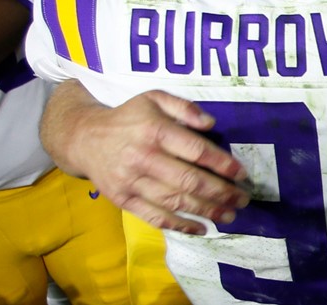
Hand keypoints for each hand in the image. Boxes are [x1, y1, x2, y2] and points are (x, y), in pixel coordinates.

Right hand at [63, 88, 248, 234]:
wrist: (84, 138)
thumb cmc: (128, 118)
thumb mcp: (153, 98)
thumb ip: (183, 107)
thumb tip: (211, 124)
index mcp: (154, 130)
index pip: (195, 150)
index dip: (222, 164)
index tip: (241, 174)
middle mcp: (143, 157)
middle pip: (188, 180)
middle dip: (220, 192)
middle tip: (242, 198)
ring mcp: (132, 182)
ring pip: (175, 202)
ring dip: (206, 211)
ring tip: (230, 215)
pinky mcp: (124, 200)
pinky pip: (155, 217)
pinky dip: (181, 226)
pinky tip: (202, 228)